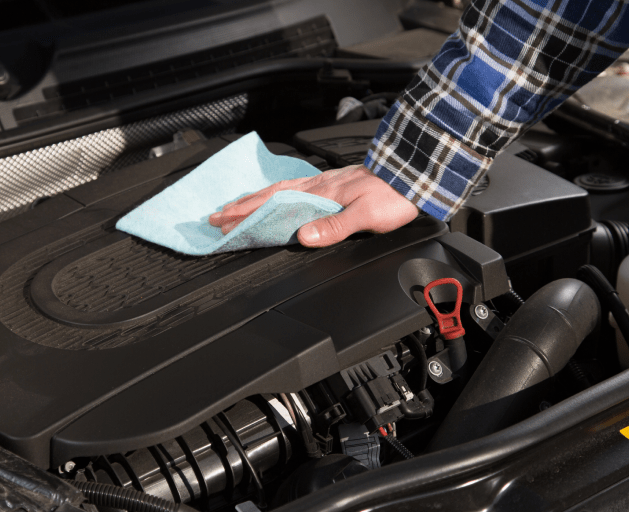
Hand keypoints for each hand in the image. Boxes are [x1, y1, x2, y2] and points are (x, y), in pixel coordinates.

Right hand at [208, 164, 418, 247]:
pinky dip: (276, 191)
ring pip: (279, 189)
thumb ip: (333, 227)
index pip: (275, 205)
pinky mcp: (333, 182)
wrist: (413, 175)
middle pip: (270, 196)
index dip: (248, 215)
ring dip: (255, 198)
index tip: (224, 222)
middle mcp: (318, 186)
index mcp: (320, 195)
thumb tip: (303, 237)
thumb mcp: (365, 217)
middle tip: (215, 216)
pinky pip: (294, 185)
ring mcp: (324, 183)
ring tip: (234, 205)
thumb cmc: (392, 196)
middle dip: (241, 206)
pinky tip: (274, 194)